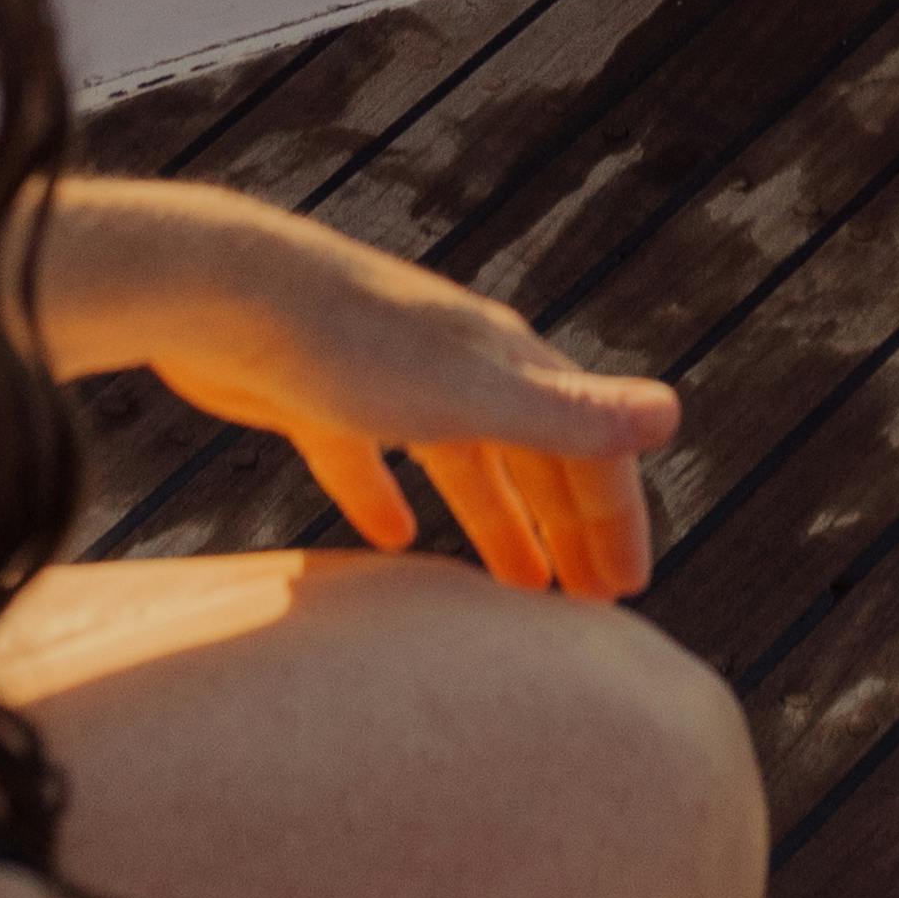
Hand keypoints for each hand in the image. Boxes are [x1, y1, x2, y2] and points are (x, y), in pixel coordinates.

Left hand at [57, 185, 679, 596]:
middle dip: (567, 523)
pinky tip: (386, 537)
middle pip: (532, 451)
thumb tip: (674, 414)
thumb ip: (569, 414)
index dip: (613, 514)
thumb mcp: (470, 394)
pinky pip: (368, 456)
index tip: (623, 592)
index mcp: (505, 361)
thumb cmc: (352, 343)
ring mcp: (389, 378)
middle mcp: (458, 364)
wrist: (224, 291)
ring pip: (461, 459)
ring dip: (496, 519)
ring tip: (516, 589)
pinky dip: (387, 496)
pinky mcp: (319, 396)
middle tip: (587, 607)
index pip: (588, 441)